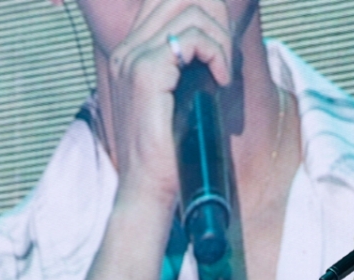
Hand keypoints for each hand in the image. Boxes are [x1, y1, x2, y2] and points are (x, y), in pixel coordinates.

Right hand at [106, 0, 232, 209]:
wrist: (148, 187)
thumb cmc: (167, 152)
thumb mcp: (179, 100)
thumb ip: (188, 70)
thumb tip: (220, 48)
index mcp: (130, 54)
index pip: (164, 1)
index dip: (203, 12)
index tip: (222, 48)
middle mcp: (127, 50)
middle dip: (216, 19)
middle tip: (227, 58)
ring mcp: (132, 59)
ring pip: (189, 13)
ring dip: (220, 39)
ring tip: (224, 72)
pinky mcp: (145, 73)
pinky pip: (193, 39)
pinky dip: (217, 55)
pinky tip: (220, 81)